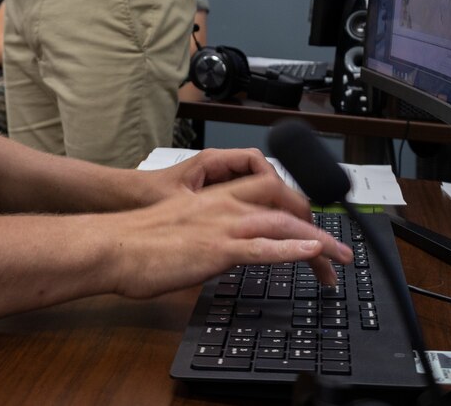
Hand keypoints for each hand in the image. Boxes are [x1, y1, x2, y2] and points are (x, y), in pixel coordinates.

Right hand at [110, 164, 351, 298]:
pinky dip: (291, 249)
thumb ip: (202, 233)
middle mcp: (221, 206)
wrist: (111, 246)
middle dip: (314, 223)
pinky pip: (262, 247)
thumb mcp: (176, 229)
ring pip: (281, 224)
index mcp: (211, 199)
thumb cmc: (133, 242)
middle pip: (283, 202)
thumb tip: (217, 252)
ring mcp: (220, 226)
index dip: (293, 206)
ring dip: (317, 242)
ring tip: (339, 259)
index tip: (308, 227)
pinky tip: (310, 254)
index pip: (264, 190)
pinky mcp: (215, 249)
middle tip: (333, 249)